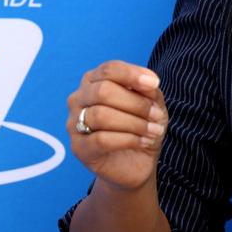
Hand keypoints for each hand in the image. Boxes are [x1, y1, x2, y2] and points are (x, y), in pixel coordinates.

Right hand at [66, 61, 167, 191]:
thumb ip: (148, 90)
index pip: (108, 69)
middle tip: (157, 115)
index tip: (155, 84)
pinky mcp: (79, 148)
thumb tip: (148, 83)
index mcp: (94, 82)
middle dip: (136, 103)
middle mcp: (78, 99)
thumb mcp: (152, 104)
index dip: (132, 74)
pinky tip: (145, 142)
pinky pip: (101, 139)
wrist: (136, 162)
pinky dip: (129, 139)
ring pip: (101, 115)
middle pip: (103, 91)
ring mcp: (73, 124)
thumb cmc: (141, 125)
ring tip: (155, 131)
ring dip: (135, 123)